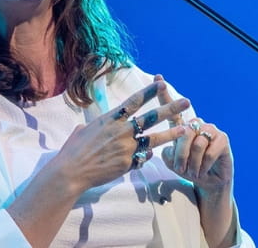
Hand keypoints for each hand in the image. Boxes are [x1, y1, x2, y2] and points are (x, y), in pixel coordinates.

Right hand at [53, 81, 187, 193]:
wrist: (72, 171)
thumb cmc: (73, 150)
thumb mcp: (83, 130)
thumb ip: (97, 126)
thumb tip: (97, 125)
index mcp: (110, 119)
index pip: (134, 102)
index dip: (149, 92)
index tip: (162, 84)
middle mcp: (121, 131)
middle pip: (151, 117)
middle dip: (170, 109)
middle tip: (186, 102)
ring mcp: (126, 148)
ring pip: (154, 139)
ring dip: (170, 133)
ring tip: (184, 128)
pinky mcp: (127, 164)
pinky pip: (143, 158)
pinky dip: (148, 156)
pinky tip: (153, 154)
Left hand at [155, 75, 233, 191]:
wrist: (209, 183)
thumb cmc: (189, 169)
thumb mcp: (173, 162)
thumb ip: (168, 152)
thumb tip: (169, 146)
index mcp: (182, 127)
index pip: (172, 109)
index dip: (164, 94)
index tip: (157, 76)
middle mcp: (196, 124)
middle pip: (183, 132)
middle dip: (180, 154)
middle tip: (181, 169)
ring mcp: (211, 129)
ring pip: (196, 143)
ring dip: (192, 163)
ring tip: (192, 172)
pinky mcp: (223, 139)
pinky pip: (209, 151)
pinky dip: (203, 165)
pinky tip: (203, 171)